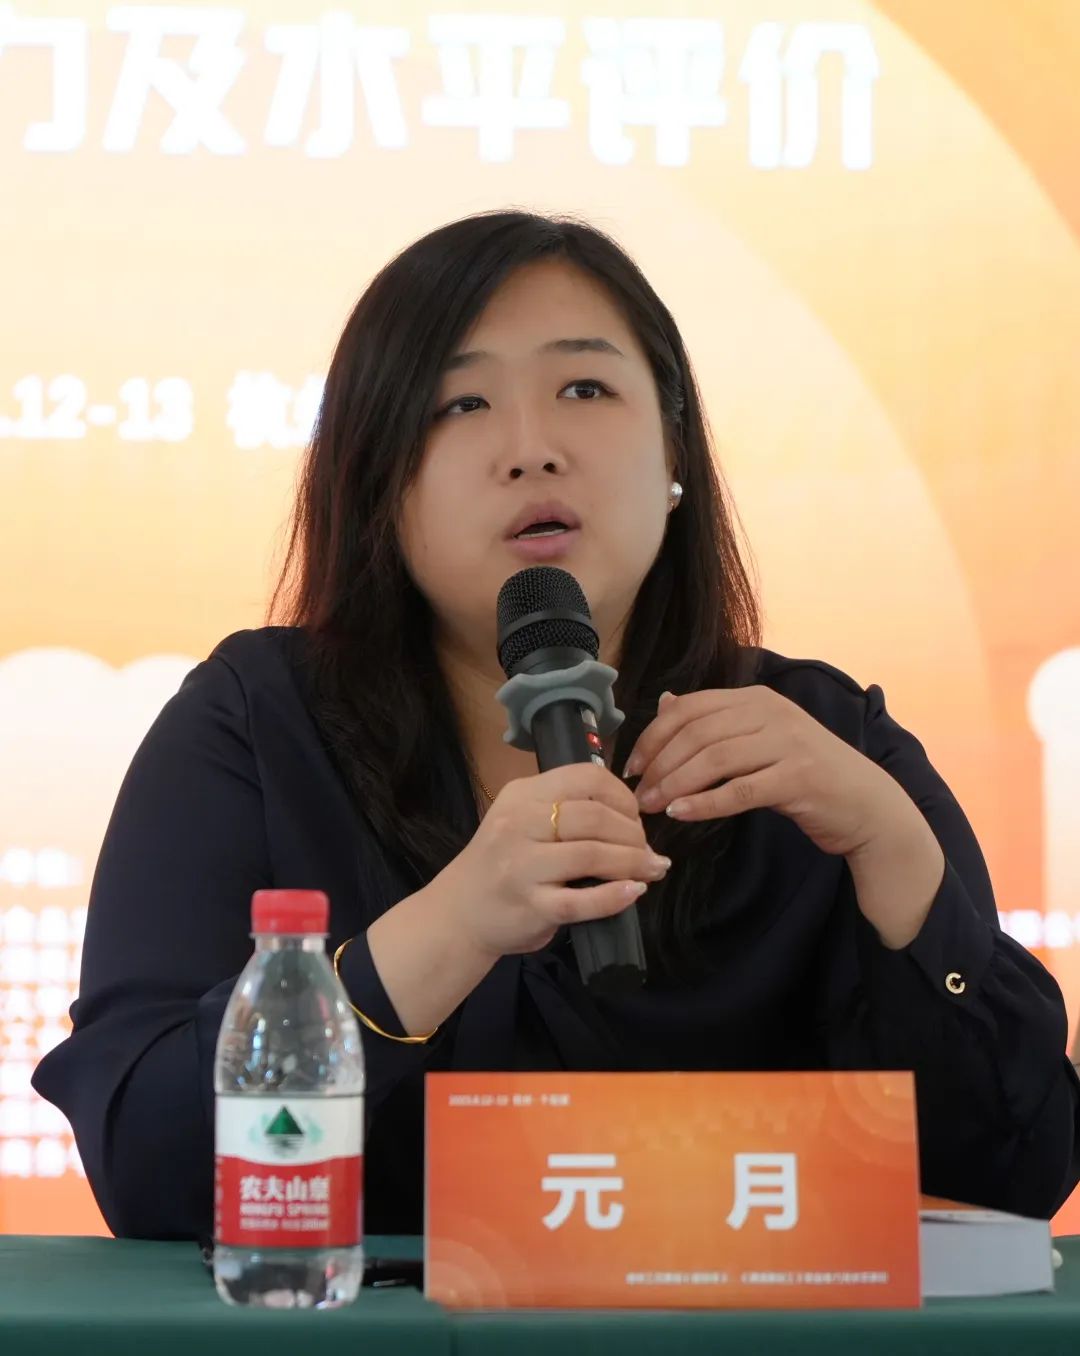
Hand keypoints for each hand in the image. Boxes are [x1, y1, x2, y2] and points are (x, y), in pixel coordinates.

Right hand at [441, 762, 670, 959]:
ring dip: (634, 862)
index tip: (635, 818)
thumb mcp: (522, 820)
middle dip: (634, 834)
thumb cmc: (501, 863)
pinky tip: (634, 891)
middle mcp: (518, 823)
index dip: (623, 796)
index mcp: (522, 794)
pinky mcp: (530, 906)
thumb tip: (631, 818)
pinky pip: (582, 900)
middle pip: (595, 816)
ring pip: (593, 854)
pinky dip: (616, 896)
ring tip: (651, 869)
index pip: (586, 777)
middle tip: (646, 850)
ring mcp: (522, 866)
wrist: (458, 912)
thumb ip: (566, 810)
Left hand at [625, 687, 922, 859]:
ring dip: (676, 784)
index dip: (654, 735)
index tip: (632, 765)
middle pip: (697, 733)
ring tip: (653, 807)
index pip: (690, 708)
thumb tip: (665, 701)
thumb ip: (715, 720)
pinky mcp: (799, 778)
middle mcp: (772, 712)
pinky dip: (706, 803)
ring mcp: (788, 743)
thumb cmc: (805, 775)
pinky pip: (740, 790)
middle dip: (660, 763)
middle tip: (638, 793)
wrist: (867, 805)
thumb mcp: (759, 739)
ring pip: (715, 759)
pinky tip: (682, 814)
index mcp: (757, 698)